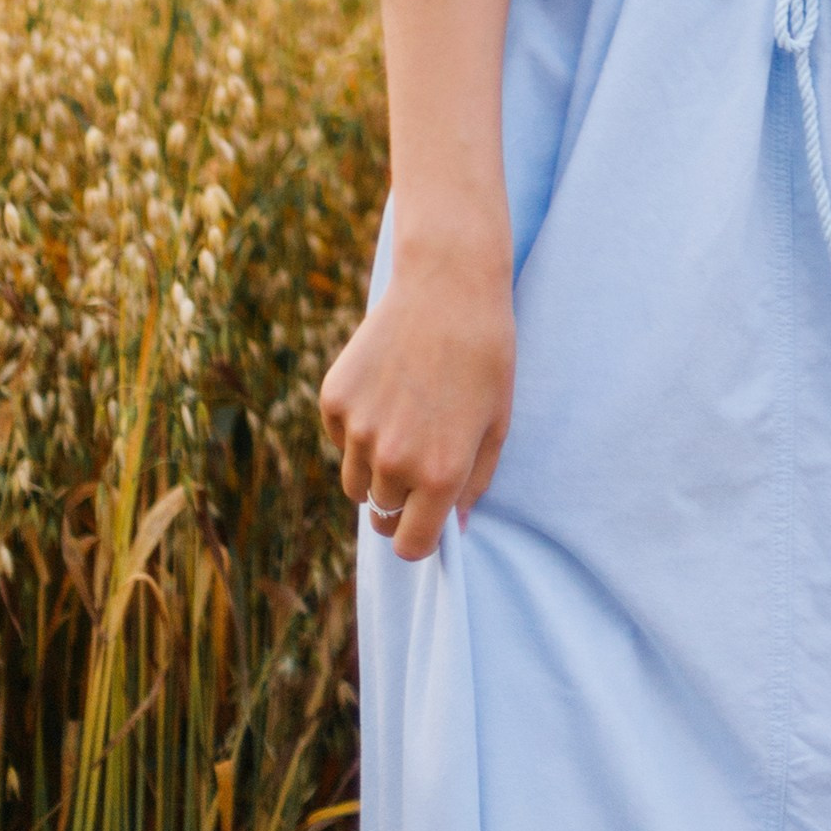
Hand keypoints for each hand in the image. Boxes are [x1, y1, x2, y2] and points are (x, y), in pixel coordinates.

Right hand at [321, 228, 514, 561]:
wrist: (448, 286)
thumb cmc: (485, 356)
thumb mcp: (496, 424)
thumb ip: (474, 483)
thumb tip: (453, 527)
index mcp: (440, 472)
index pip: (410, 545)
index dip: (417, 538)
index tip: (424, 522)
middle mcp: (394, 459)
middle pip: (382, 513)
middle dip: (400, 498)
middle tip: (422, 454)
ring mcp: (358, 429)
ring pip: (355, 482)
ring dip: (375, 467)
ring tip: (406, 419)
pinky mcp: (334, 400)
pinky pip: (339, 439)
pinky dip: (355, 427)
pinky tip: (386, 387)